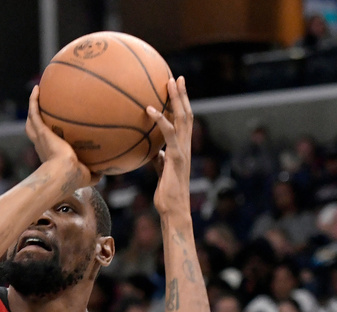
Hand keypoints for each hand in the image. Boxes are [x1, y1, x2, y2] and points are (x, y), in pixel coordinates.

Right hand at [24, 86, 98, 189]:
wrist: (64, 173)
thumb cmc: (74, 178)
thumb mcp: (87, 177)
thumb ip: (94, 174)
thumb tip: (104, 172)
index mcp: (51, 154)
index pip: (47, 143)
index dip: (49, 137)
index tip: (54, 131)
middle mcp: (43, 144)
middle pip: (35, 130)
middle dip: (37, 120)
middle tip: (40, 109)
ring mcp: (40, 137)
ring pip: (32, 120)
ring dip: (33, 107)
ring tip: (37, 93)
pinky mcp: (41, 131)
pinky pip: (34, 112)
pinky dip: (33, 100)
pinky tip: (37, 88)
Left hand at [147, 76, 191, 217]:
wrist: (174, 209)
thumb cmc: (167, 194)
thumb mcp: (162, 172)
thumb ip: (160, 160)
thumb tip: (154, 153)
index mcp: (182, 148)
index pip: (184, 121)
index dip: (182, 105)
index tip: (176, 90)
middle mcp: (185, 146)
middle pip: (187, 114)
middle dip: (182, 95)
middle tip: (176, 77)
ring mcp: (183, 150)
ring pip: (183, 118)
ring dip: (176, 99)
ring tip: (169, 82)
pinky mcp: (177, 157)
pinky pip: (169, 133)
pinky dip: (160, 119)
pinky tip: (149, 109)